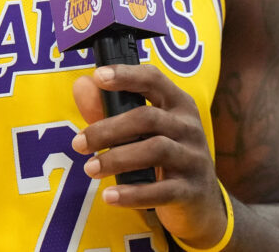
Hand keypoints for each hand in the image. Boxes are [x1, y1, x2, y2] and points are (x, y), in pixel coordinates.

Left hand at [72, 64, 228, 247]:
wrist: (200, 202)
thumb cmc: (164, 157)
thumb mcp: (143, 131)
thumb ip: (110, 109)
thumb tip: (81, 85)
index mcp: (178, 104)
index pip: (153, 79)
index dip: (126, 75)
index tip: (98, 76)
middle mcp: (189, 126)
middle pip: (147, 118)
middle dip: (108, 129)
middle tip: (78, 143)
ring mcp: (193, 158)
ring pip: (155, 150)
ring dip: (117, 159)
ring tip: (90, 168)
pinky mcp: (191, 190)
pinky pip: (161, 190)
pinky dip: (132, 193)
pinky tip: (109, 196)